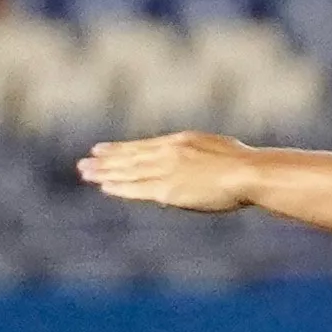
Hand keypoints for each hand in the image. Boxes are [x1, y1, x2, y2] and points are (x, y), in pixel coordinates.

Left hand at [80, 132, 262, 211]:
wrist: (248, 172)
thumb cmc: (244, 164)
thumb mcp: (217, 150)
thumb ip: (199, 156)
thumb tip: (195, 165)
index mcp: (180, 141)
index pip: (142, 146)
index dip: (120, 149)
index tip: (101, 150)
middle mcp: (168, 153)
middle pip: (130, 157)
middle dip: (105, 161)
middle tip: (83, 163)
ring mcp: (166, 171)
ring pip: (129, 172)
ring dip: (105, 173)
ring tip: (85, 173)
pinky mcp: (168, 190)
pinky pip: (138, 189)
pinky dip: (120, 188)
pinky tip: (105, 187)